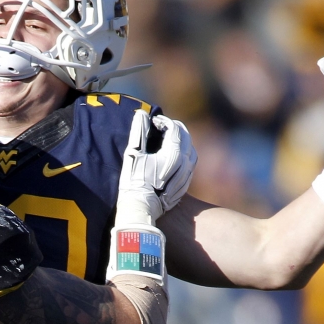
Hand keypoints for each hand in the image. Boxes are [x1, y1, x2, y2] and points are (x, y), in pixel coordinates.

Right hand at [117, 111, 196, 225]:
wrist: (141, 208)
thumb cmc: (134, 181)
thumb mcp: (133, 154)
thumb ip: (138, 132)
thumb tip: (141, 114)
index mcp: (173, 153)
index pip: (174, 128)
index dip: (163, 121)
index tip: (153, 121)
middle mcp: (185, 163)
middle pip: (185, 136)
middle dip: (173, 128)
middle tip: (160, 127)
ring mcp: (187, 174)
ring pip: (190, 149)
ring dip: (181, 141)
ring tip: (167, 140)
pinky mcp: (185, 184)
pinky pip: (190, 163)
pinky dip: (183, 154)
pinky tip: (173, 157)